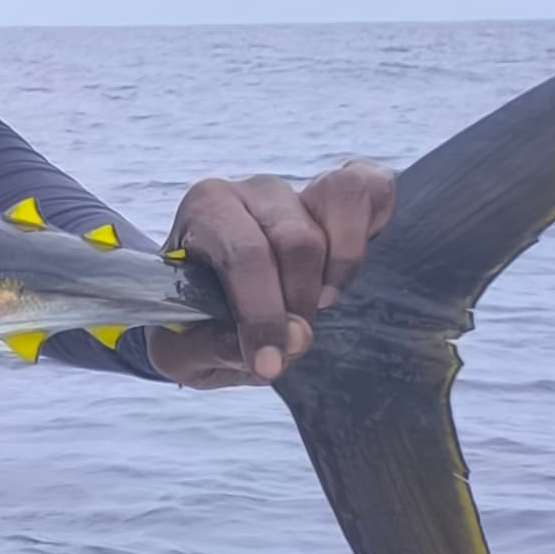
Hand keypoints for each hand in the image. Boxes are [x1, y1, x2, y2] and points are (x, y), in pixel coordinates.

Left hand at [145, 159, 396, 388]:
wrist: (212, 305)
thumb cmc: (194, 322)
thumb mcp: (184, 351)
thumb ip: (219, 349)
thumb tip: (294, 339)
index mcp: (205, 213)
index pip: (243, 256)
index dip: (262, 315)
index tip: (269, 365)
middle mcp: (253, 192)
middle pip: (296, 240)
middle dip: (298, 303)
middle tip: (291, 341)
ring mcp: (301, 187)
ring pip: (336, 211)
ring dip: (336, 270)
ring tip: (316, 303)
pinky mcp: (343, 190)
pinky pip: (370, 189)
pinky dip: (366, 232)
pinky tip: (342, 274)